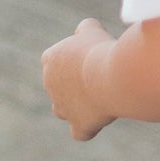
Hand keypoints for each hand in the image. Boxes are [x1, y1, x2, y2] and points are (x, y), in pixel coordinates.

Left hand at [42, 17, 115, 139]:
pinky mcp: (78, 125)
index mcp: (50, 60)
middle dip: (77, 80)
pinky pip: (80, 131)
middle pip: (61, 84)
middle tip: (102, 71)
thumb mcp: (93, 29)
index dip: (72, 58)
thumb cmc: (100, 49)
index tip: (91, 54)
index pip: (53, 59)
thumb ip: (86, 29)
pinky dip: (88, 127)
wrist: (110, 76)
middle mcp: (50, 85)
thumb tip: (87, 29)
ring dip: (76, 104)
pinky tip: (101, 117)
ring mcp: (63, 108)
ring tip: (99, 95)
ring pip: (63, 109)